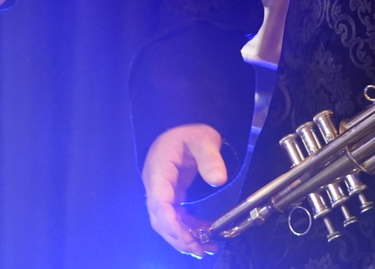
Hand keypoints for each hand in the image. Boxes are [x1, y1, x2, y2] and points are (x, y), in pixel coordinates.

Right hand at [141, 124, 226, 256]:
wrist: (184, 125)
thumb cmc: (191, 131)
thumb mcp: (203, 138)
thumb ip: (210, 157)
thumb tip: (218, 179)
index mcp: (160, 169)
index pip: (160, 202)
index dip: (171, 224)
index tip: (189, 238)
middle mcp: (156, 184)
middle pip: (160, 218)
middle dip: (178, 238)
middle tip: (200, 250)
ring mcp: (162, 190)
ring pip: (166, 222)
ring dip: (183, 238)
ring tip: (205, 249)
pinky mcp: (171, 194)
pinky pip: (175, 216)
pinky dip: (187, 229)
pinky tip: (203, 234)